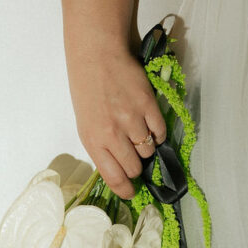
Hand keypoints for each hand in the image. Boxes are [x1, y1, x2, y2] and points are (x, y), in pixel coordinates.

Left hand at [69, 46, 165, 197]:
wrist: (97, 56)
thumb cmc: (88, 90)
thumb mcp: (87, 123)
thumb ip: (102, 147)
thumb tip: (121, 169)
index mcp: (93, 140)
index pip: (113, 177)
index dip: (125, 189)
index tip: (131, 192)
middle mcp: (112, 134)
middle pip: (134, 167)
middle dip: (136, 166)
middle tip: (135, 155)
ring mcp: (131, 120)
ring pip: (148, 151)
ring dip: (147, 147)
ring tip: (140, 133)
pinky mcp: (147, 105)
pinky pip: (160, 132)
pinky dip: (158, 132)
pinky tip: (150, 123)